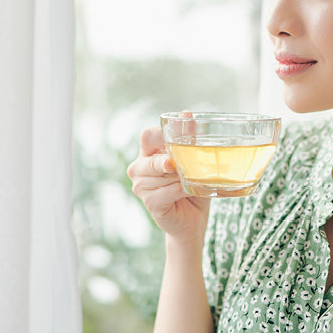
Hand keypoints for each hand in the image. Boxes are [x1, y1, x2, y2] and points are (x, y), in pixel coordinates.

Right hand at [127, 126, 210, 245]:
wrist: (193, 219)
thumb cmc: (192, 186)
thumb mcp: (193, 161)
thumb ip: (189, 139)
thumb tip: (186, 113)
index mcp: (148, 153)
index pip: (147, 135)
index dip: (162, 135)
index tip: (182, 138)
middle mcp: (139, 168)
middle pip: (151, 157)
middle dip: (171, 161)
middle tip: (183, 165)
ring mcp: (140, 186)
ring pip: (162, 175)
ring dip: (180, 177)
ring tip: (190, 181)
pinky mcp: (149, 202)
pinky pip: (166, 191)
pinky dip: (180, 190)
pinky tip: (187, 192)